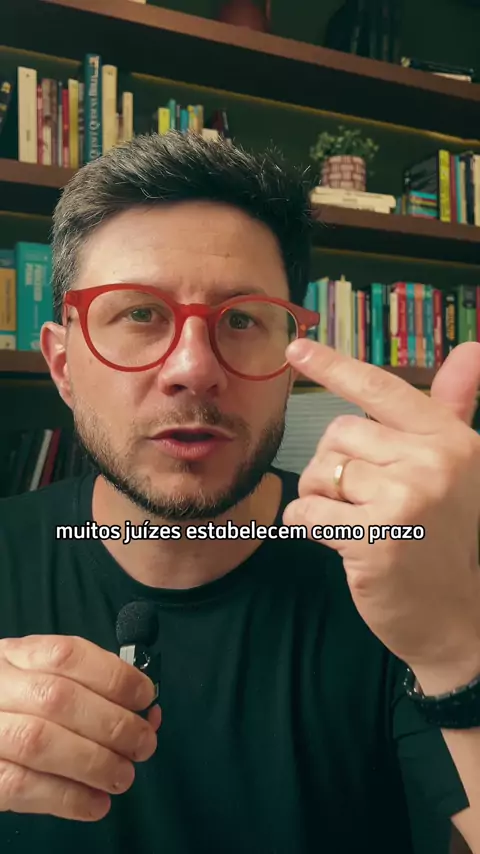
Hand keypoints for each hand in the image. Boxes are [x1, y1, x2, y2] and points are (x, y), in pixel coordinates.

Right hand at [0, 635, 160, 821]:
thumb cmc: (19, 706)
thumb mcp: (44, 678)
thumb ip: (90, 688)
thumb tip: (146, 712)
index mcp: (20, 656)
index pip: (68, 655)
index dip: (114, 677)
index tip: (145, 697)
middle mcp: (0, 688)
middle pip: (58, 699)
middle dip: (113, 725)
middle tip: (143, 744)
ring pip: (40, 742)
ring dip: (94, 763)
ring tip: (122, 776)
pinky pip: (22, 787)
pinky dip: (68, 798)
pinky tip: (95, 803)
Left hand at [283, 340, 479, 678]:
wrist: (459, 619)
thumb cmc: (450, 540)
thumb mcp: (460, 469)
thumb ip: (452, 409)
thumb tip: (473, 349)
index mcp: (450, 440)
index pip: (383, 390)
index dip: (335, 366)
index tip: (296, 347)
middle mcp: (432, 462)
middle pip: (339, 435)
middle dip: (333, 464)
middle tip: (359, 500)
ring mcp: (405, 500)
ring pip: (320, 472)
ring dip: (319, 497)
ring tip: (352, 522)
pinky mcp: (374, 538)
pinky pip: (307, 512)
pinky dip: (303, 524)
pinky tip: (328, 538)